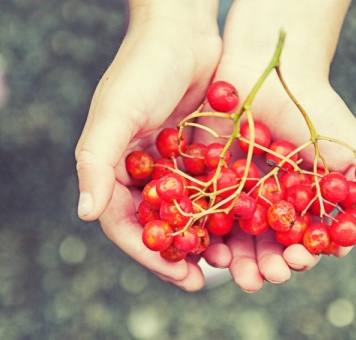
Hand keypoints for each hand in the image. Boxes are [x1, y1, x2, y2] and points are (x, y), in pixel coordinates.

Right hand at [75, 1, 223, 291]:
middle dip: (177, 253)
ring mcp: (172, 162)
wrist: (183, 31)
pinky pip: (209, 187)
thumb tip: (84, 214)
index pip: (124, 222)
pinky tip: (240, 225)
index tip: (177, 274)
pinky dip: (221, 208)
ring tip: (226, 261)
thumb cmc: (144, 67)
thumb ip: (96, 161)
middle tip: (202, 280)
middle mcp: (142, 170)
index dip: (148, 252)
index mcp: (114, 167)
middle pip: (157, 223)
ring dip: (202, 237)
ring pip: (186, 211)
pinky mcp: (199, 151)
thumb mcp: (117, 112)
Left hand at [191, 0, 355, 291]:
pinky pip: (207, 212)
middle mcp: (271, 202)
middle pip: (267, 244)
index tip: (299, 261)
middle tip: (267, 276)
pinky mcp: (211, 178)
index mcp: (302, 202)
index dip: (300, 255)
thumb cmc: (319, 110)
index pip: (301, 241)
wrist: (276, 71)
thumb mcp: (355, 152)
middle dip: (268, 265)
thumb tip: (351, 239)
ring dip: (239, 259)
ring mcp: (240, 192)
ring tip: (241, 274)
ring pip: (236, 235)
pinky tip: (212, 249)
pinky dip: (209, 232)